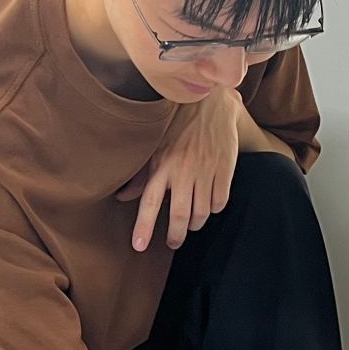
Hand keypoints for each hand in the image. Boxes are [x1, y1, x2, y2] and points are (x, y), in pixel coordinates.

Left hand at [119, 88, 241, 250]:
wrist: (211, 103)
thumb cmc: (178, 126)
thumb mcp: (156, 147)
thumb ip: (141, 175)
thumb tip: (123, 197)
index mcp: (162, 165)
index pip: (149, 202)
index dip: (144, 226)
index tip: (139, 246)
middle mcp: (183, 169)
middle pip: (180, 214)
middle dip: (176, 235)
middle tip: (173, 243)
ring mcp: (206, 169)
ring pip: (202, 211)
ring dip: (196, 223)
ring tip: (191, 225)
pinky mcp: (225, 168)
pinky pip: (220, 200)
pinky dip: (214, 209)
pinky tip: (209, 206)